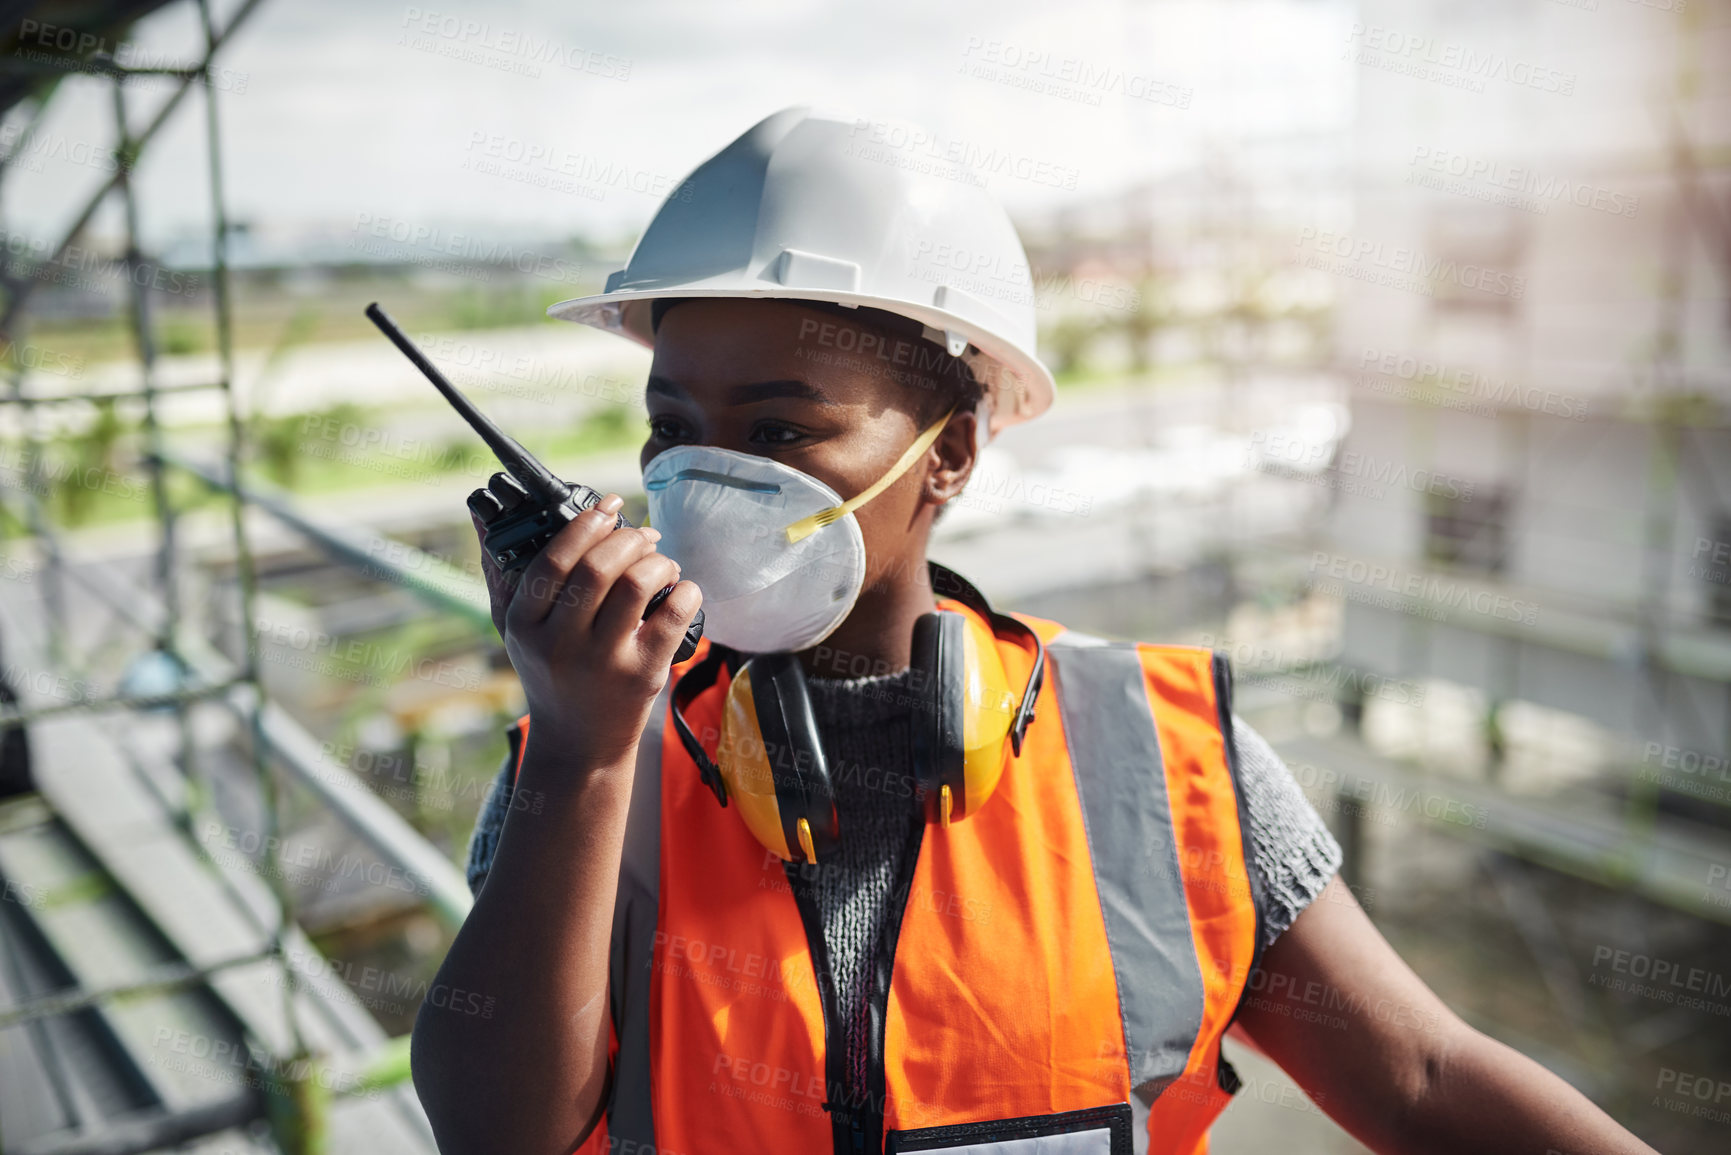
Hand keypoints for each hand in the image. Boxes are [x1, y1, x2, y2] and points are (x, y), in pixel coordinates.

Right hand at [471, 492, 702, 769]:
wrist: (578, 743)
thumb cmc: (549, 673)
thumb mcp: (515, 631)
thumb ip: (502, 575)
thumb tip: (483, 516)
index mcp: (524, 625)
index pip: (553, 560)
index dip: (585, 524)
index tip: (609, 506)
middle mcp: (560, 643)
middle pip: (599, 567)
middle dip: (628, 537)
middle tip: (643, 534)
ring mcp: (603, 661)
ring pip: (637, 585)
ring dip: (658, 561)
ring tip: (663, 561)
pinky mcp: (643, 675)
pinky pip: (673, 617)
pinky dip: (685, 591)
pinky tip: (682, 588)